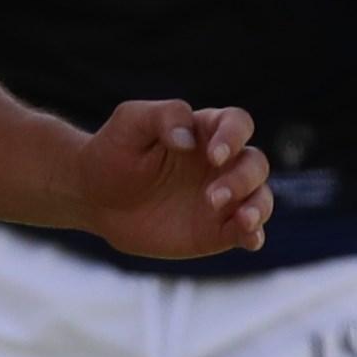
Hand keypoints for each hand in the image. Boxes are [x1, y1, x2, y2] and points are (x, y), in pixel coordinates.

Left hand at [74, 97, 269, 259]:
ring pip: (260, 198)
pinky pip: (246, 232)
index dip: (233, 137)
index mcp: (207, 131)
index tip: (212, 155)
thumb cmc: (114, 151)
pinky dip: (254, 235)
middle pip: (255, 163)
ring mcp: (223, 199)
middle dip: (242, 179)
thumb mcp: (131, 122)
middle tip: (211, 197)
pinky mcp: (216, 231)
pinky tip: (250, 240)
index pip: (238, 125)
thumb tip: (188, 138)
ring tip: (242, 220)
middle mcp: (222, 164)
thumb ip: (164, 117)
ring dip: (257, 207)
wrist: (95, 197)